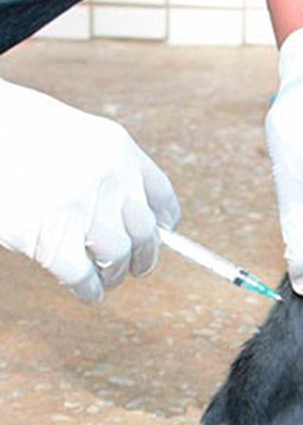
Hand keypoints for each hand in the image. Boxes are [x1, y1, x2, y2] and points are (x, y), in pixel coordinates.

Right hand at [0, 79, 180, 302]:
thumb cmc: (16, 133)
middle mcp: (108, 176)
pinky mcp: (52, 237)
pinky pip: (84, 275)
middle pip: (145, 231)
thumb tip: (128, 212)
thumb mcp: (73, 136)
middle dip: (144, 255)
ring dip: (114, 274)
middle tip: (135, 267)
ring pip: (118, 256)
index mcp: (117, 148)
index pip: (160, 194)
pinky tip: (86, 291)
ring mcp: (82, 207)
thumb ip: (102, 168)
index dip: (164, 221)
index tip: (162, 234)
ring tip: (104, 278)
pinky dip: (88, 289)